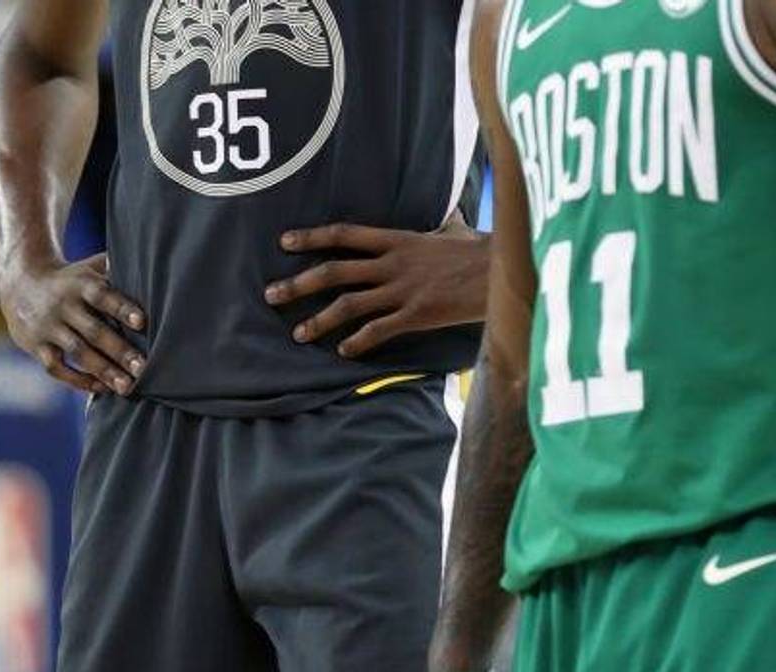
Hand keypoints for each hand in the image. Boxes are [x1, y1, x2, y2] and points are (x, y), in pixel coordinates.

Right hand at [0, 253, 146, 394]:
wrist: (18, 282)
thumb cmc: (70, 278)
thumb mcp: (89, 267)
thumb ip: (115, 269)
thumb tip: (153, 266)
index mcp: (80, 284)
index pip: (102, 296)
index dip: (122, 308)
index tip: (142, 322)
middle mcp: (62, 305)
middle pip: (94, 330)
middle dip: (119, 351)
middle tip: (143, 368)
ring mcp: (47, 327)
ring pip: (77, 352)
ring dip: (103, 371)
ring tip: (127, 387)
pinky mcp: (35, 346)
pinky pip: (56, 367)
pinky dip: (77, 380)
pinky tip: (101, 388)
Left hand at [264, 213, 488, 357]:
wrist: (504, 271)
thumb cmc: (482, 251)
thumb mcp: (457, 231)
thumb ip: (445, 225)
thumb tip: (451, 216)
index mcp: (398, 239)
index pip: (345, 235)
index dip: (312, 237)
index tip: (285, 242)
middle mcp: (393, 263)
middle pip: (334, 271)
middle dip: (299, 284)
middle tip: (271, 294)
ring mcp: (403, 290)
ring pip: (349, 304)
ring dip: (320, 319)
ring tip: (299, 334)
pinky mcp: (417, 314)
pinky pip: (379, 330)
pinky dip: (358, 341)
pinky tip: (344, 351)